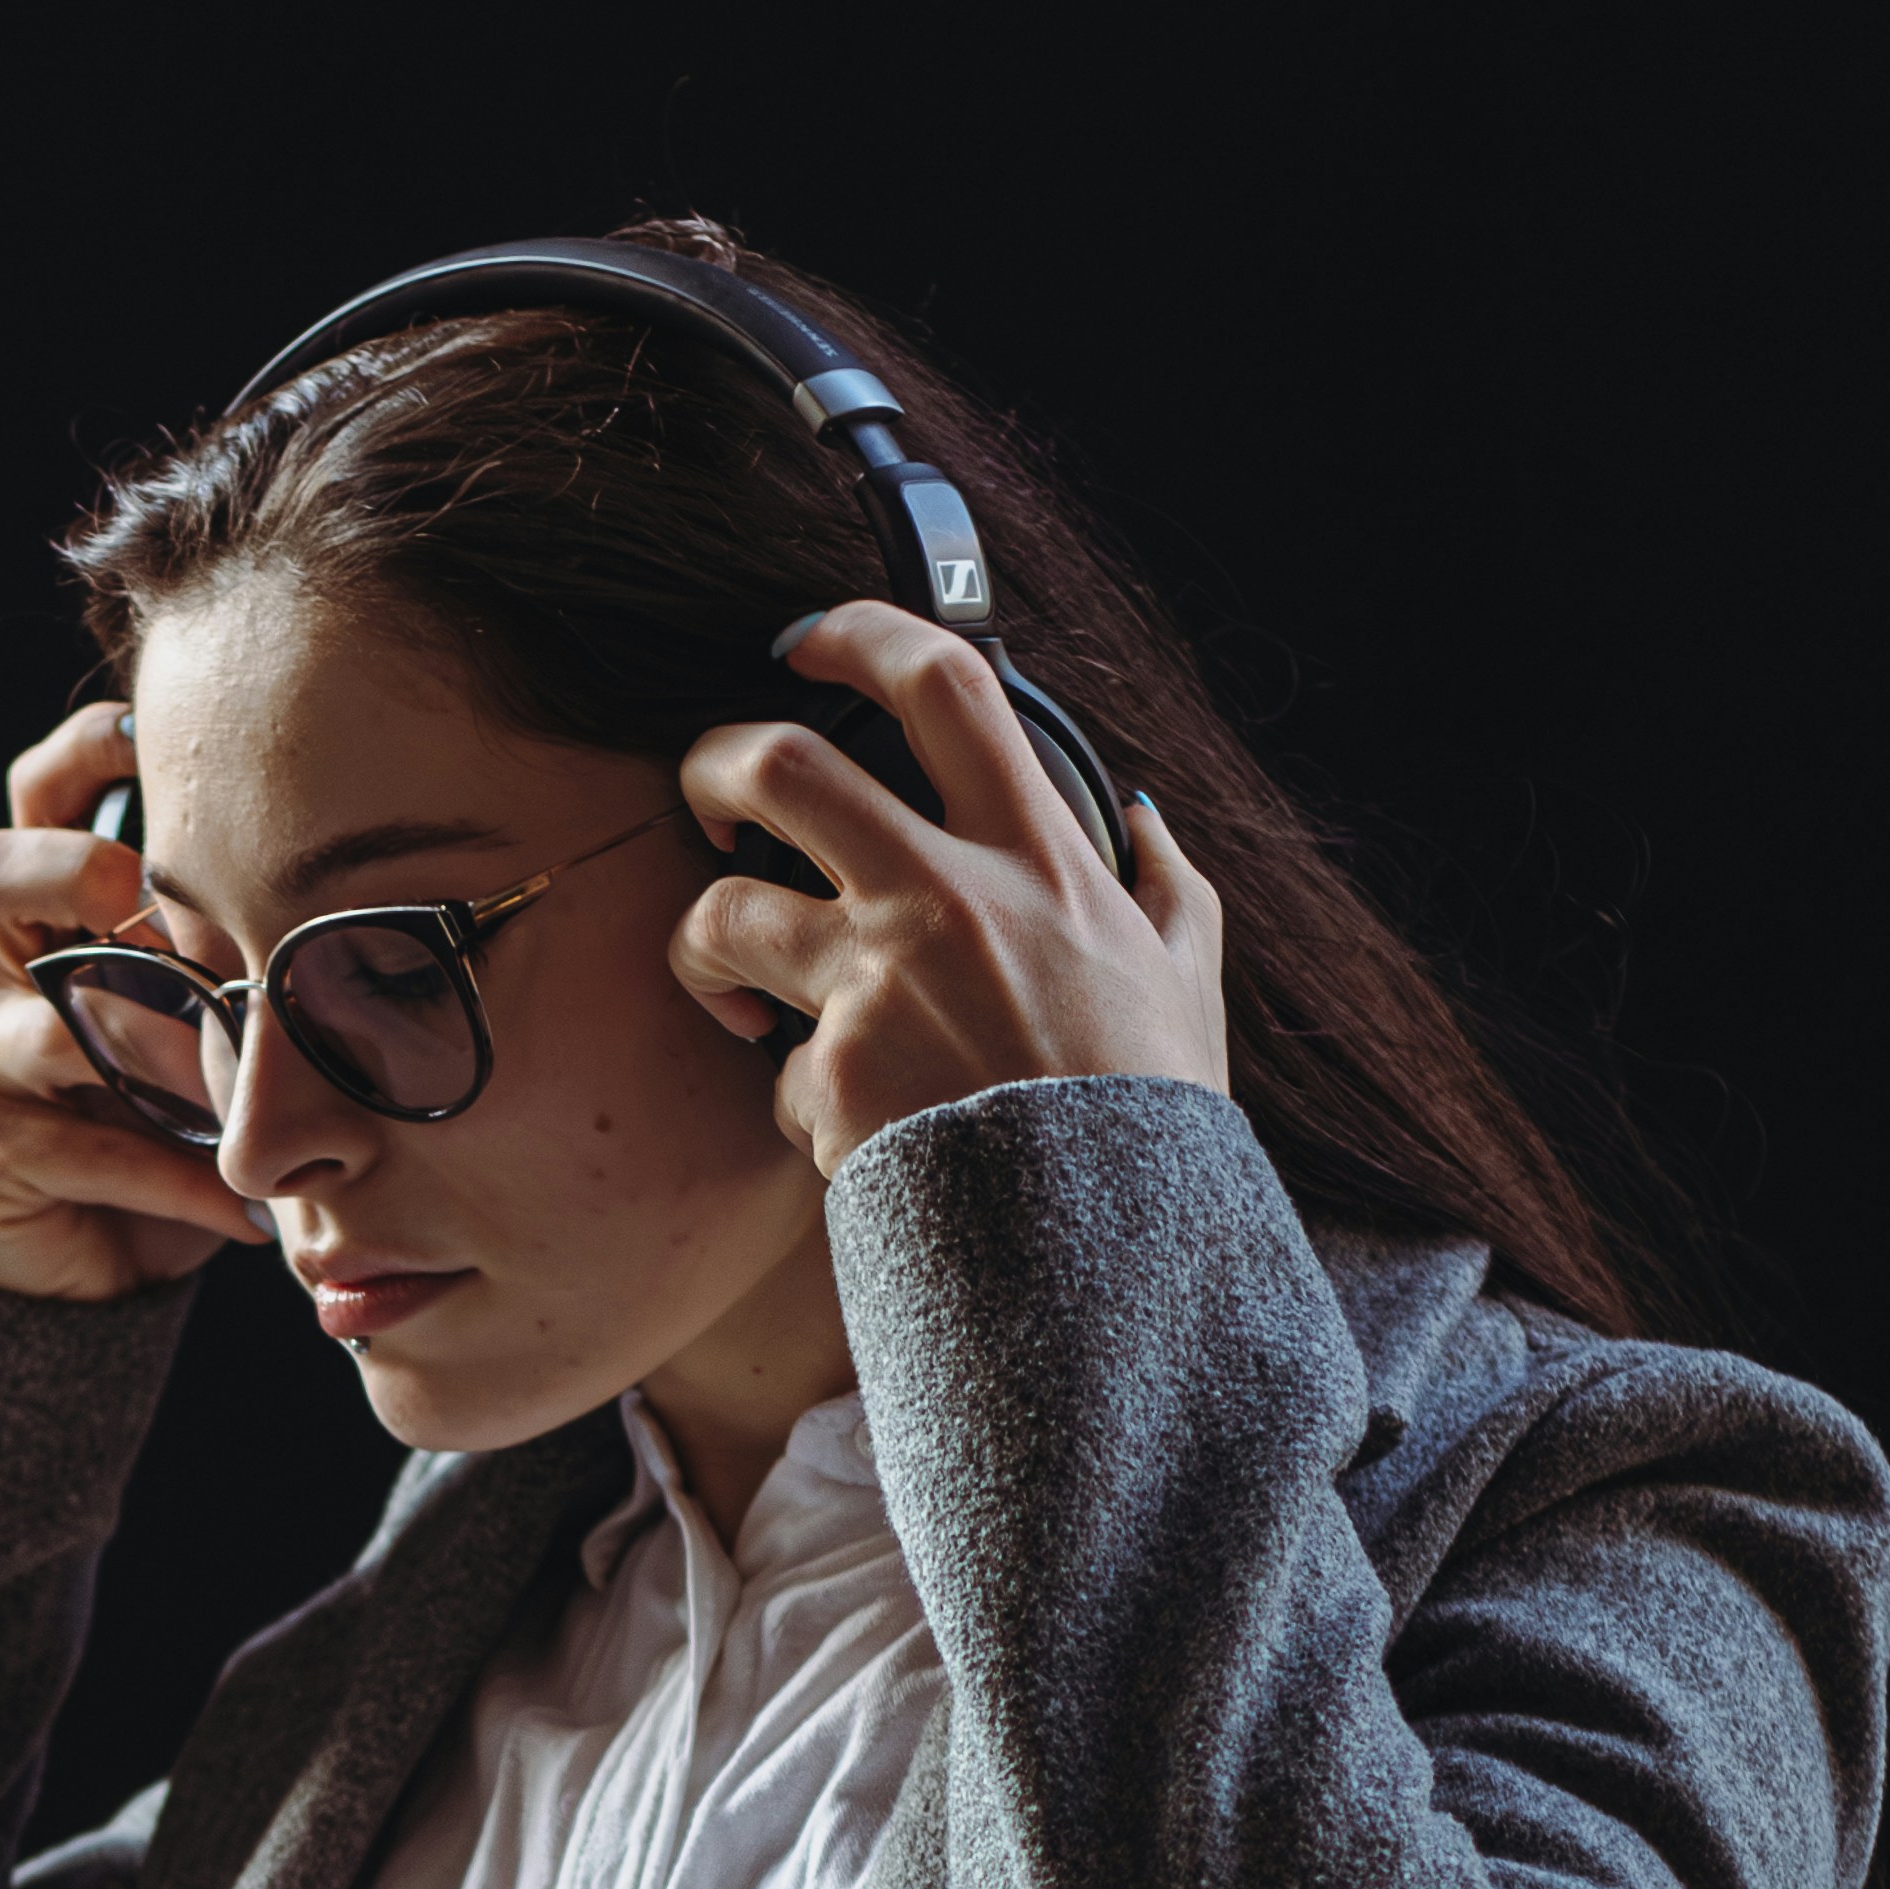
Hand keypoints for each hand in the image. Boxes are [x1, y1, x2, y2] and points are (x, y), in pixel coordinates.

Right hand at [0, 700, 263, 1299]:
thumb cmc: (158, 1132)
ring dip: (160, 1054)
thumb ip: (233, 965)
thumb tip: (363, 895)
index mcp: (39, 924)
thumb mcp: (200, 1035)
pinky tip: (240, 1209)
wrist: (84, 1275)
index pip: (34, 803)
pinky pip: (81, 1150)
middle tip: (173, 914)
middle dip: (86, 877)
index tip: (159, 728)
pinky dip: (172, 1179)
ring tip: (239, 1090)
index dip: (85, 754)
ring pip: (47, 1026)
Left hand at [669, 603, 1229, 1178]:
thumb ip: (1166, 889)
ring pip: (724, 916)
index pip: (942, 687)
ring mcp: (879, 986)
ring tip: (726, 988)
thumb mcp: (1189, 982)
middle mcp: (946, 900)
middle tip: (706, 797)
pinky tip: (851, 1135)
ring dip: (701, 949)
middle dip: (714, 763)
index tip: (811, 643)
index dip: (859, 635)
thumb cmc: (1151, 1119)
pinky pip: (779, 1073)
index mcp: (1037, 858)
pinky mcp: (835, 1077)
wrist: (1112, 1253)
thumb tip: (1143, 820)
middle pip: (780, 765)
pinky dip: (802, 1102)